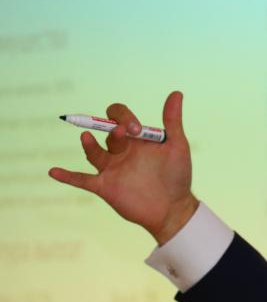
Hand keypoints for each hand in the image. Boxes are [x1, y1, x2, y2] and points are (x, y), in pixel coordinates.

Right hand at [49, 91, 198, 244]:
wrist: (174, 208)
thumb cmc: (178, 176)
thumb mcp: (177, 146)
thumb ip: (173, 121)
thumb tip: (176, 92)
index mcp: (136, 139)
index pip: (119, 117)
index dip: (125, 117)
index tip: (138, 130)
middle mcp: (121, 151)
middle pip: (105, 132)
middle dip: (112, 129)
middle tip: (124, 131)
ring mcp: (112, 168)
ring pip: (93, 152)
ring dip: (89, 145)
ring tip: (86, 137)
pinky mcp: (105, 187)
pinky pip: (82, 180)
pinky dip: (67, 176)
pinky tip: (53, 171)